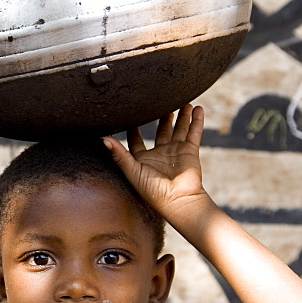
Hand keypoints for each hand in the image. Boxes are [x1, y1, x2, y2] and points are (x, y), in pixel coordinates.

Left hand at [104, 105, 206, 221]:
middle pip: (161, 130)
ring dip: (181, 116)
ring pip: (179, 129)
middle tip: (161, 102)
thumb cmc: (153, 192)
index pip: (136, 140)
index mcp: (143, 159)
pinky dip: (196, 121)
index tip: (130, 114)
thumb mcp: (133, 172)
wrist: (179, 201)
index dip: (132, 129)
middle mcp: (160, 153)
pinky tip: (198, 109)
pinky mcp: (190, 151)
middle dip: (162, 117)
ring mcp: (176, 152)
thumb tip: (104, 139)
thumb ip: (120, 155)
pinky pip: (194, 133)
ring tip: (183, 101)